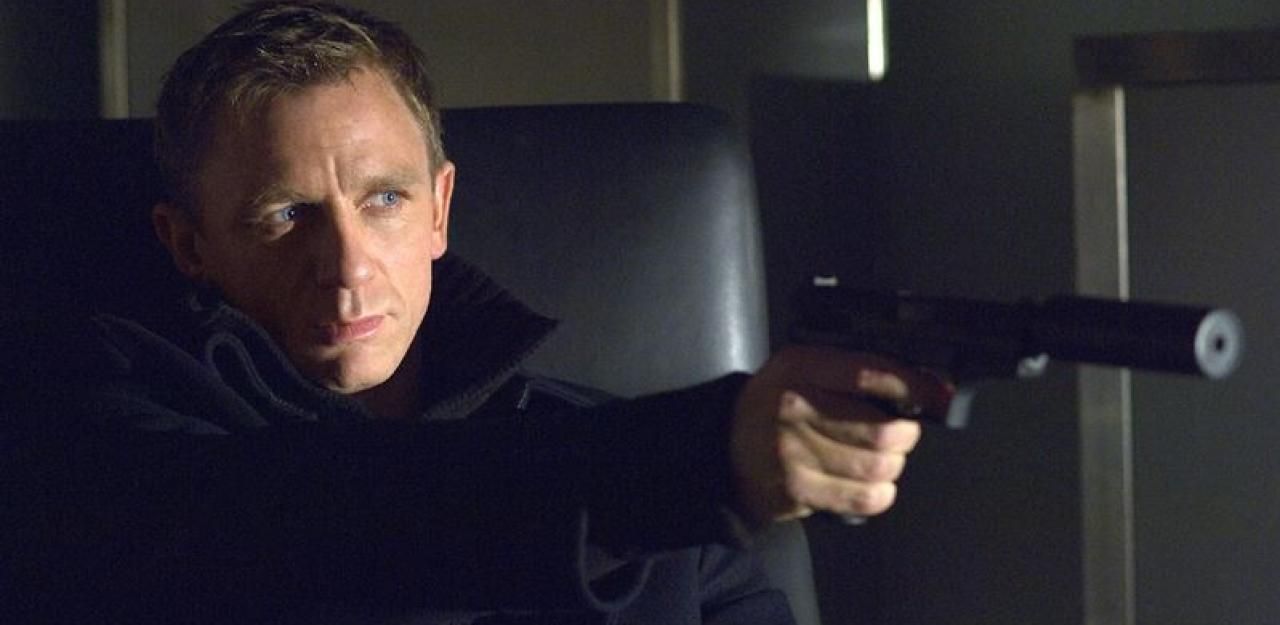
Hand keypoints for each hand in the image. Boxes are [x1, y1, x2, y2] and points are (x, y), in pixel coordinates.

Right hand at [730, 346, 949, 526]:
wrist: (727, 448)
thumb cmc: (775, 404)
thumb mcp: (804, 367)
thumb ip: (856, 370)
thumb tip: (930, 384)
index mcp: (799, 368)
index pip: (870, 375)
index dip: (914, 387)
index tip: (936, 396)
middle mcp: (794, 408)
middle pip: (882, 430)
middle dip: (906, 434)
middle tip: (902, 432)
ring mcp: (794, 453)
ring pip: (878, 467)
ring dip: (893, 465)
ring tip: (883, 457)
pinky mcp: (798, 490)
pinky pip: (864, 496)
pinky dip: (880, 492)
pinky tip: (872, 482)